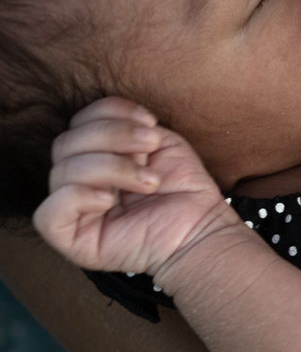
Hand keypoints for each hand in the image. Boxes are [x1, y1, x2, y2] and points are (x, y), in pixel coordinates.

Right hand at [32, 97, 236, 275]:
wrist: (201, 232)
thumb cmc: (183, 191)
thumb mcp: (162, 145)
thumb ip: (129, 126)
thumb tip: (107, 121)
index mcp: (95, 157)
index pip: (80, 123)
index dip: (109, 112)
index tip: (149, 121)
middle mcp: (79, 181)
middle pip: (66, 143)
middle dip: (113, 136)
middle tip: (151, 145)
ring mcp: (73, 210)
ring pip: (62, 173)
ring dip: (112, 167)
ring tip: (150, 180)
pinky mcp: (70, 239)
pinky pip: (48, 214)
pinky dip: (77, 197)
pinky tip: (109, 200)